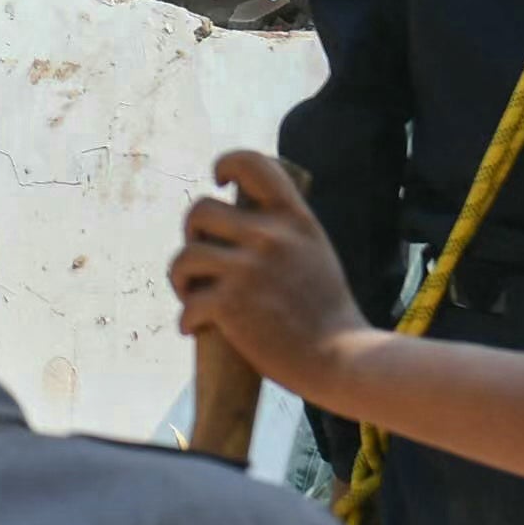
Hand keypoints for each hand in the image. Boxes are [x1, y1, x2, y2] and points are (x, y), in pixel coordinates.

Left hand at [169, 148, 367, 396]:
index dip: (227, 164)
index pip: (252, 164)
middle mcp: (270, 236)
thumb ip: (286, 233)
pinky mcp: (230, 304)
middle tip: (200, 259)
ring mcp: (248, 269)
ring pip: (185, 256)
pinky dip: (187, 319)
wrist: (342, 360)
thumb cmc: (330, 315)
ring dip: (181, 278)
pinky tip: (193, 328)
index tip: (219, 181)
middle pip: (201, 210)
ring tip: (190, 294)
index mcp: (295, 220)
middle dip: (192, 233)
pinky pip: (189, 303)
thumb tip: (246, 218)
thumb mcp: (316, 253)